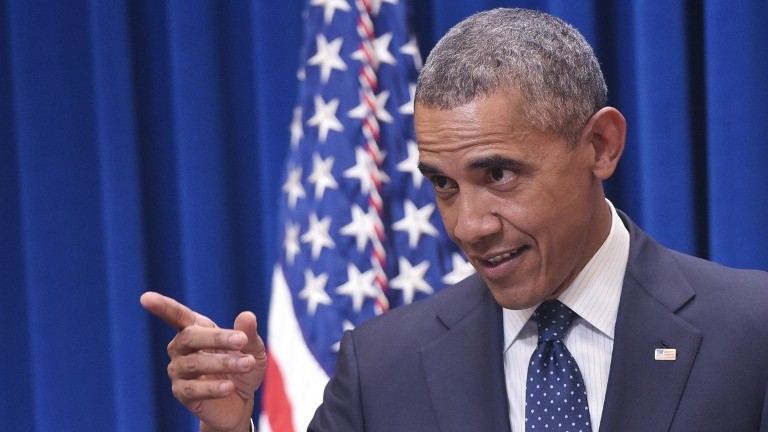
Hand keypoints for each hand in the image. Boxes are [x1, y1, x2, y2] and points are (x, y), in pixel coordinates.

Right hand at [140, 291, 265, 431]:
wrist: (241, 400)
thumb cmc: (243, 366)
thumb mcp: (252, 349)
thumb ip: (249, 334)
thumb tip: (247, 316)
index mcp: (196, 329)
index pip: (176, 315)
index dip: (162, 306)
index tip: (146, 298)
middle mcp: (181, 348)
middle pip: (190, 337)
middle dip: (217, 338)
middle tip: (241, 341)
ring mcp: (178, 370)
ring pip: (194, 363)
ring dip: (223, 363)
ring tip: (247, 364)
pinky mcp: (182, 393)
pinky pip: (193, 389)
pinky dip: (212, 387)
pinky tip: (229, 387)